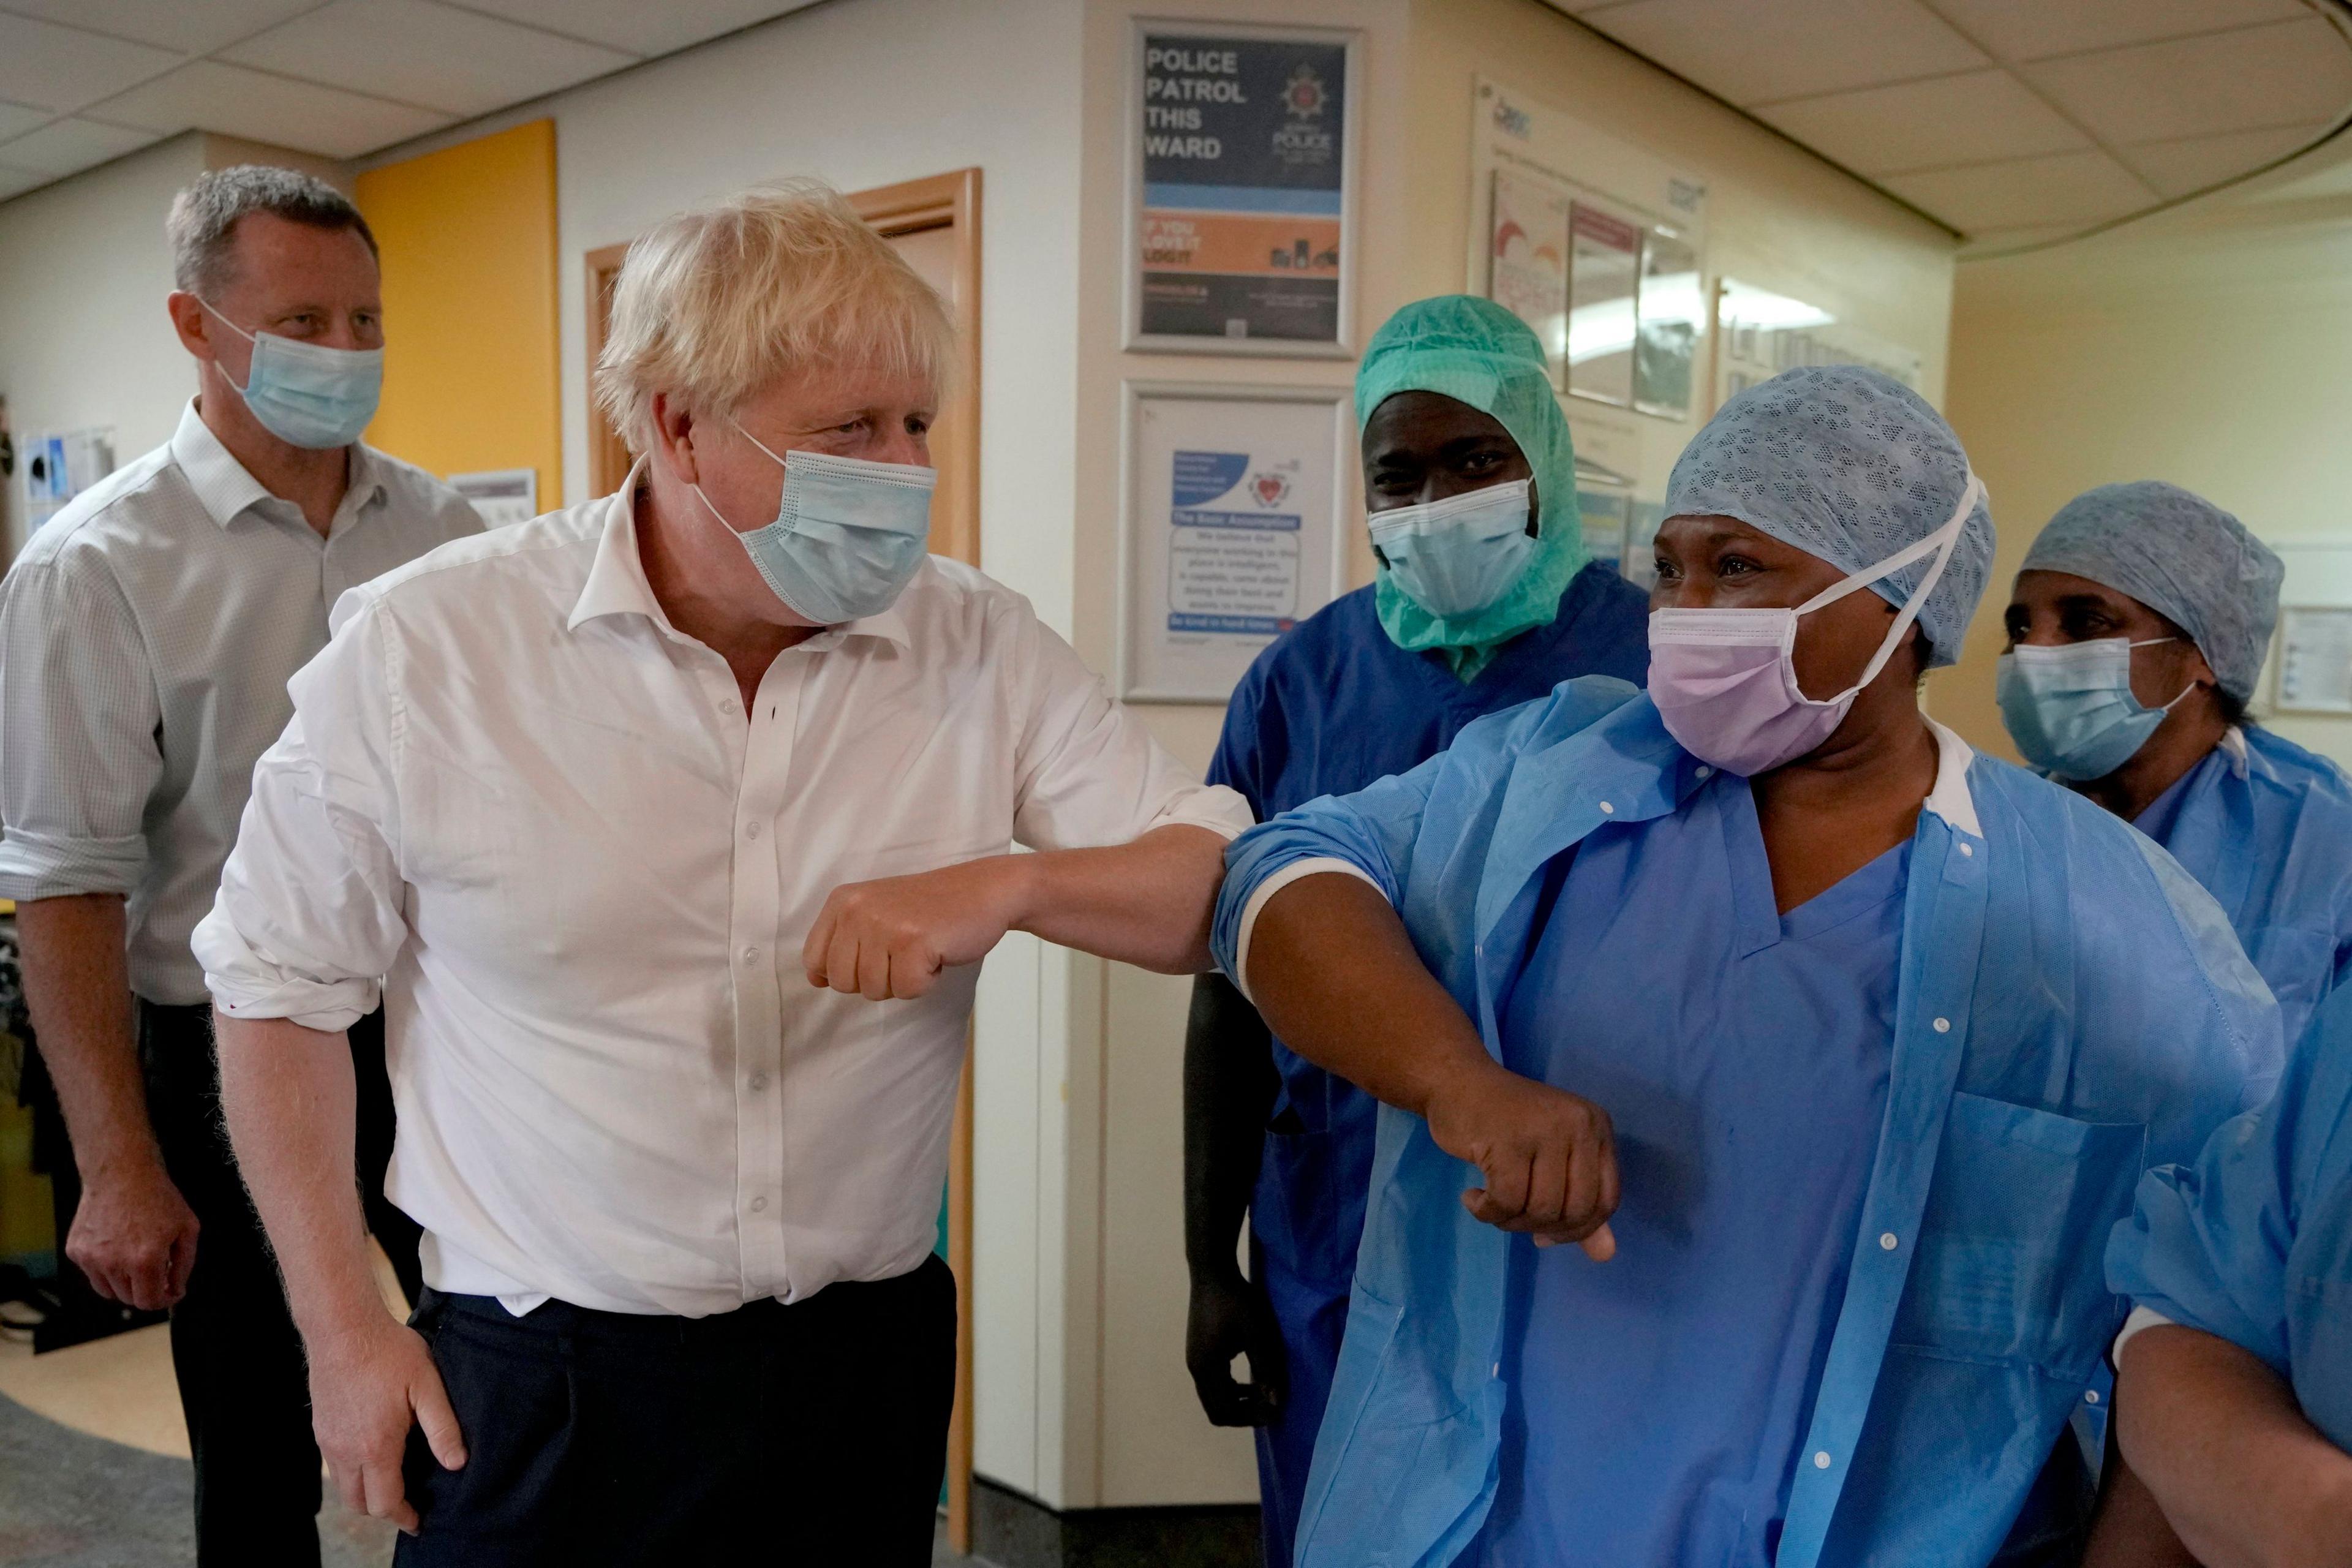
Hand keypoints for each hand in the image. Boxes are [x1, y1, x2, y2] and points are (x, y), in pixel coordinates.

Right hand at [66, 1155, 198, 1310]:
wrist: (121, 1172)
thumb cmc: (158, 1197)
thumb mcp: (187, 1228)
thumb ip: (184, 1265)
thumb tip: (176, 1289)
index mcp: (145, 1260)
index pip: (149, 1302)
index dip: (163, 1301)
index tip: (169, 1292)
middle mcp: (114, 1264)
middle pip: (128, 1299)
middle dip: (146, 1290)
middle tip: (156, 1270)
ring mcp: (90, 1259)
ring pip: (109, 1290)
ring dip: (124, 1282)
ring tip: (135, 1256)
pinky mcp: (76, 1251)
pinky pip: (92, 1273)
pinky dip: (106, 1268)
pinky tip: (117, 1246)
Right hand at [309, 1317, 464, 1534]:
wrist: (343, 1328)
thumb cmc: (388, 1352)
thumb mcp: (427, 1385)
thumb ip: (443, 1428)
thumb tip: (457, 1463)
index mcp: (375, 1447)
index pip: (385, 1502)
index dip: (404, 1516)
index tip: (419, 1521)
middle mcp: (345, 1451)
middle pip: (360, 1503)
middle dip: (384, 1508)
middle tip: (408, 1501)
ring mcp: (328, 1441)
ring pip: (344, 1486)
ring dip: (367, 1490)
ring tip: (394, 1478)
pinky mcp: (320, 1428)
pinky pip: (335, 1465)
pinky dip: (354, 1471)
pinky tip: (374, 1452)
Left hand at [803, 856, 1033, 999]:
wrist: (984, 890)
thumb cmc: (930, 909)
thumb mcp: (875, 913)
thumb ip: (842, 942)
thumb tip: (815, 980)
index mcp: (843, 901)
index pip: (815, 960)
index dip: (844, 972)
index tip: (874, 957)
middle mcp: (857, 909)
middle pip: (843, 982)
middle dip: (876, 980)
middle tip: (903, 953)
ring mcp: (884, 924)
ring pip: (874, 990)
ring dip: (904, 980)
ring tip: (922, 949)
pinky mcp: (913, 941)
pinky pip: (908, 990)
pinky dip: (927, 981)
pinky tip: (937, 954)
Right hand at [1186, 1265, 1286, 1426]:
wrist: (1212, 1272)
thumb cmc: (1236, 1300)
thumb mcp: (1256, 1334)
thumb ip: (1266, 1369)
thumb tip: (1276, 1402)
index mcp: (1207, 1368)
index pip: (1226, 1411)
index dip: (1251, 1418)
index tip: (1275, 1412)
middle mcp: (1196, 1369)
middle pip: (1216, 1410)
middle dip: (1244, 1414)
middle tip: (1270, 1407)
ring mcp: (1195, 1360)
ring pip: (1214, 1398)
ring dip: (1238, 1403)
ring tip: (1263, 1394)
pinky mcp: (1199, 1352)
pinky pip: (1213, 1384)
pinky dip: (1231, 1390)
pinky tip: (1250, 1380)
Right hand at [1423, 1057, 1618, 1258]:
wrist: (1457, 1083)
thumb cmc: (1507, 1123)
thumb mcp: (1553, 1161)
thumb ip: (1581, 1207)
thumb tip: (1605, 1256)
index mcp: (1597, 1128)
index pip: (1606, 1201)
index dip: (1578, 1230)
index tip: (1545, 1233)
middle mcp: (1579, 1125)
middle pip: (1575, 1210)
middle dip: (1541, 1228)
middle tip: (1512, 1216)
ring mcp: (1544, 1130)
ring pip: (1541, 1209)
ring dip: (1510, 1221)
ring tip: (1491, 1203)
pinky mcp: (1507, 1140)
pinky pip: (1506, 1202)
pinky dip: (1487, 1212)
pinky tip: (1472, 1197)